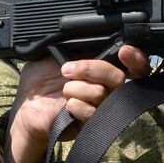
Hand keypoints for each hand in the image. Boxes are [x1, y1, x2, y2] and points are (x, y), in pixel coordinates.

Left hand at [5, 44, 152, 162]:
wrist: (27, 104)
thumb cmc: (42, 77)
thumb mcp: (57, 51)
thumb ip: (80, 45)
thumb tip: (96, 37)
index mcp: (105, 68)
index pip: (136, 65)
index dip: (136, 58)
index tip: (123, 50)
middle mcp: (108, 88)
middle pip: (119, 78)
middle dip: (93, 69)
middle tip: (68, 70)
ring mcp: (101, 108)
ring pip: (102, 93)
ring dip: (76, 88)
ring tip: (63, 89)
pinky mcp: (92, 125)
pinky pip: (93, 113)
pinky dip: (75, 105)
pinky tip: (66, 106)